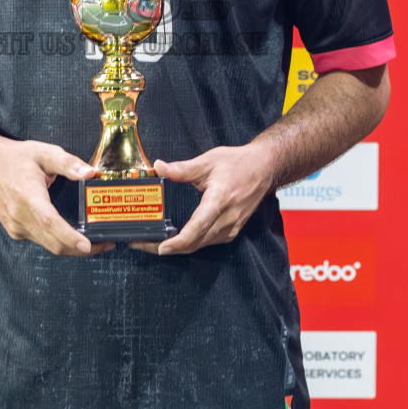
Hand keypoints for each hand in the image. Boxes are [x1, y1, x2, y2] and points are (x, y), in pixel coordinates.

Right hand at [0, 138, 113, 256]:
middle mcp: (20, 216)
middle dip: (81, 249)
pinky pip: (40, 241)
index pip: (50, 222)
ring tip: (94, 243)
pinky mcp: (15, 231)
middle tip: (105, 244)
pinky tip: (71, 235)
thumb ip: (68, 163)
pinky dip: (57, 242)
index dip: (70, 237)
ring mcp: (16, 227)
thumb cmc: (15, 158)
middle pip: (53, 243)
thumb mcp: (44, 152)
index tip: (88, 245)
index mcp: (28, 196)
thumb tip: (90, 172)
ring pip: (48, 246)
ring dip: (71, 248)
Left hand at [131, 145, 273, 255]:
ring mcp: (231, 227)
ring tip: (153, 243)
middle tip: (143, 244)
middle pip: (195, 242)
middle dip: (168, 247)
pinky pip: (208, 242)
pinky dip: (191, 244)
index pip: (197, 227)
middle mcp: (227, 218)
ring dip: (178, 248)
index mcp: (219, 200)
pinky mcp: (232, 231)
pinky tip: (176, 239)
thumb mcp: (208, 161)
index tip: (160, 247)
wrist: (264, 169)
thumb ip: (182, 168)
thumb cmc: (237, 163)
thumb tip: (159, 167)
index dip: (178, 241)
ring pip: (201, 245)